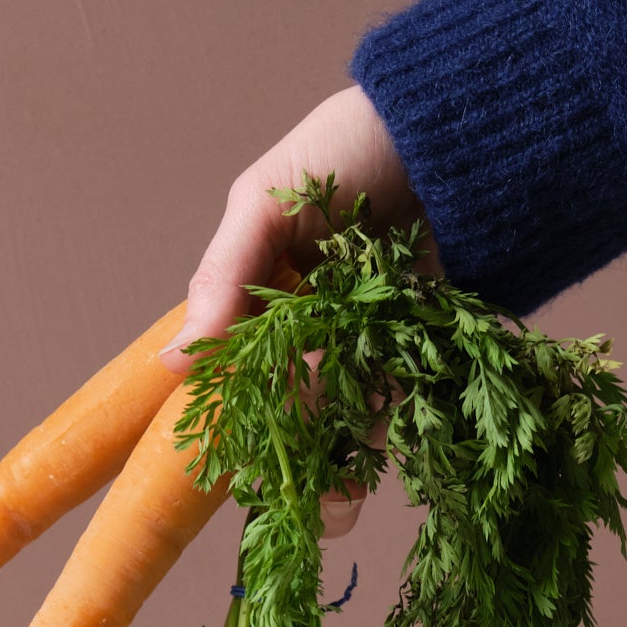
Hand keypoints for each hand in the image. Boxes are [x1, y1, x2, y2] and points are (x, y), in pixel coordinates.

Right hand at [159, 86, 435, 536]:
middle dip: (289, 462)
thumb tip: (172, 364)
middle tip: (294, 495)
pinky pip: (397, 407)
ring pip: (341, 424)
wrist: (454, 131)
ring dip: (337, 465)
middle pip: (286, 415)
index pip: (232, 378)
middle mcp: (309, 332)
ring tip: (338, 495)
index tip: (229, 463)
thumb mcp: (264, 199)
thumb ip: (222, 277)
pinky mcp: (421, 350)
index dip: (229, 427)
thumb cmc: (346, 148)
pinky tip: (374, 456)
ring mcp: (366, 345)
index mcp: (259, 302)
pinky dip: (384, 436)